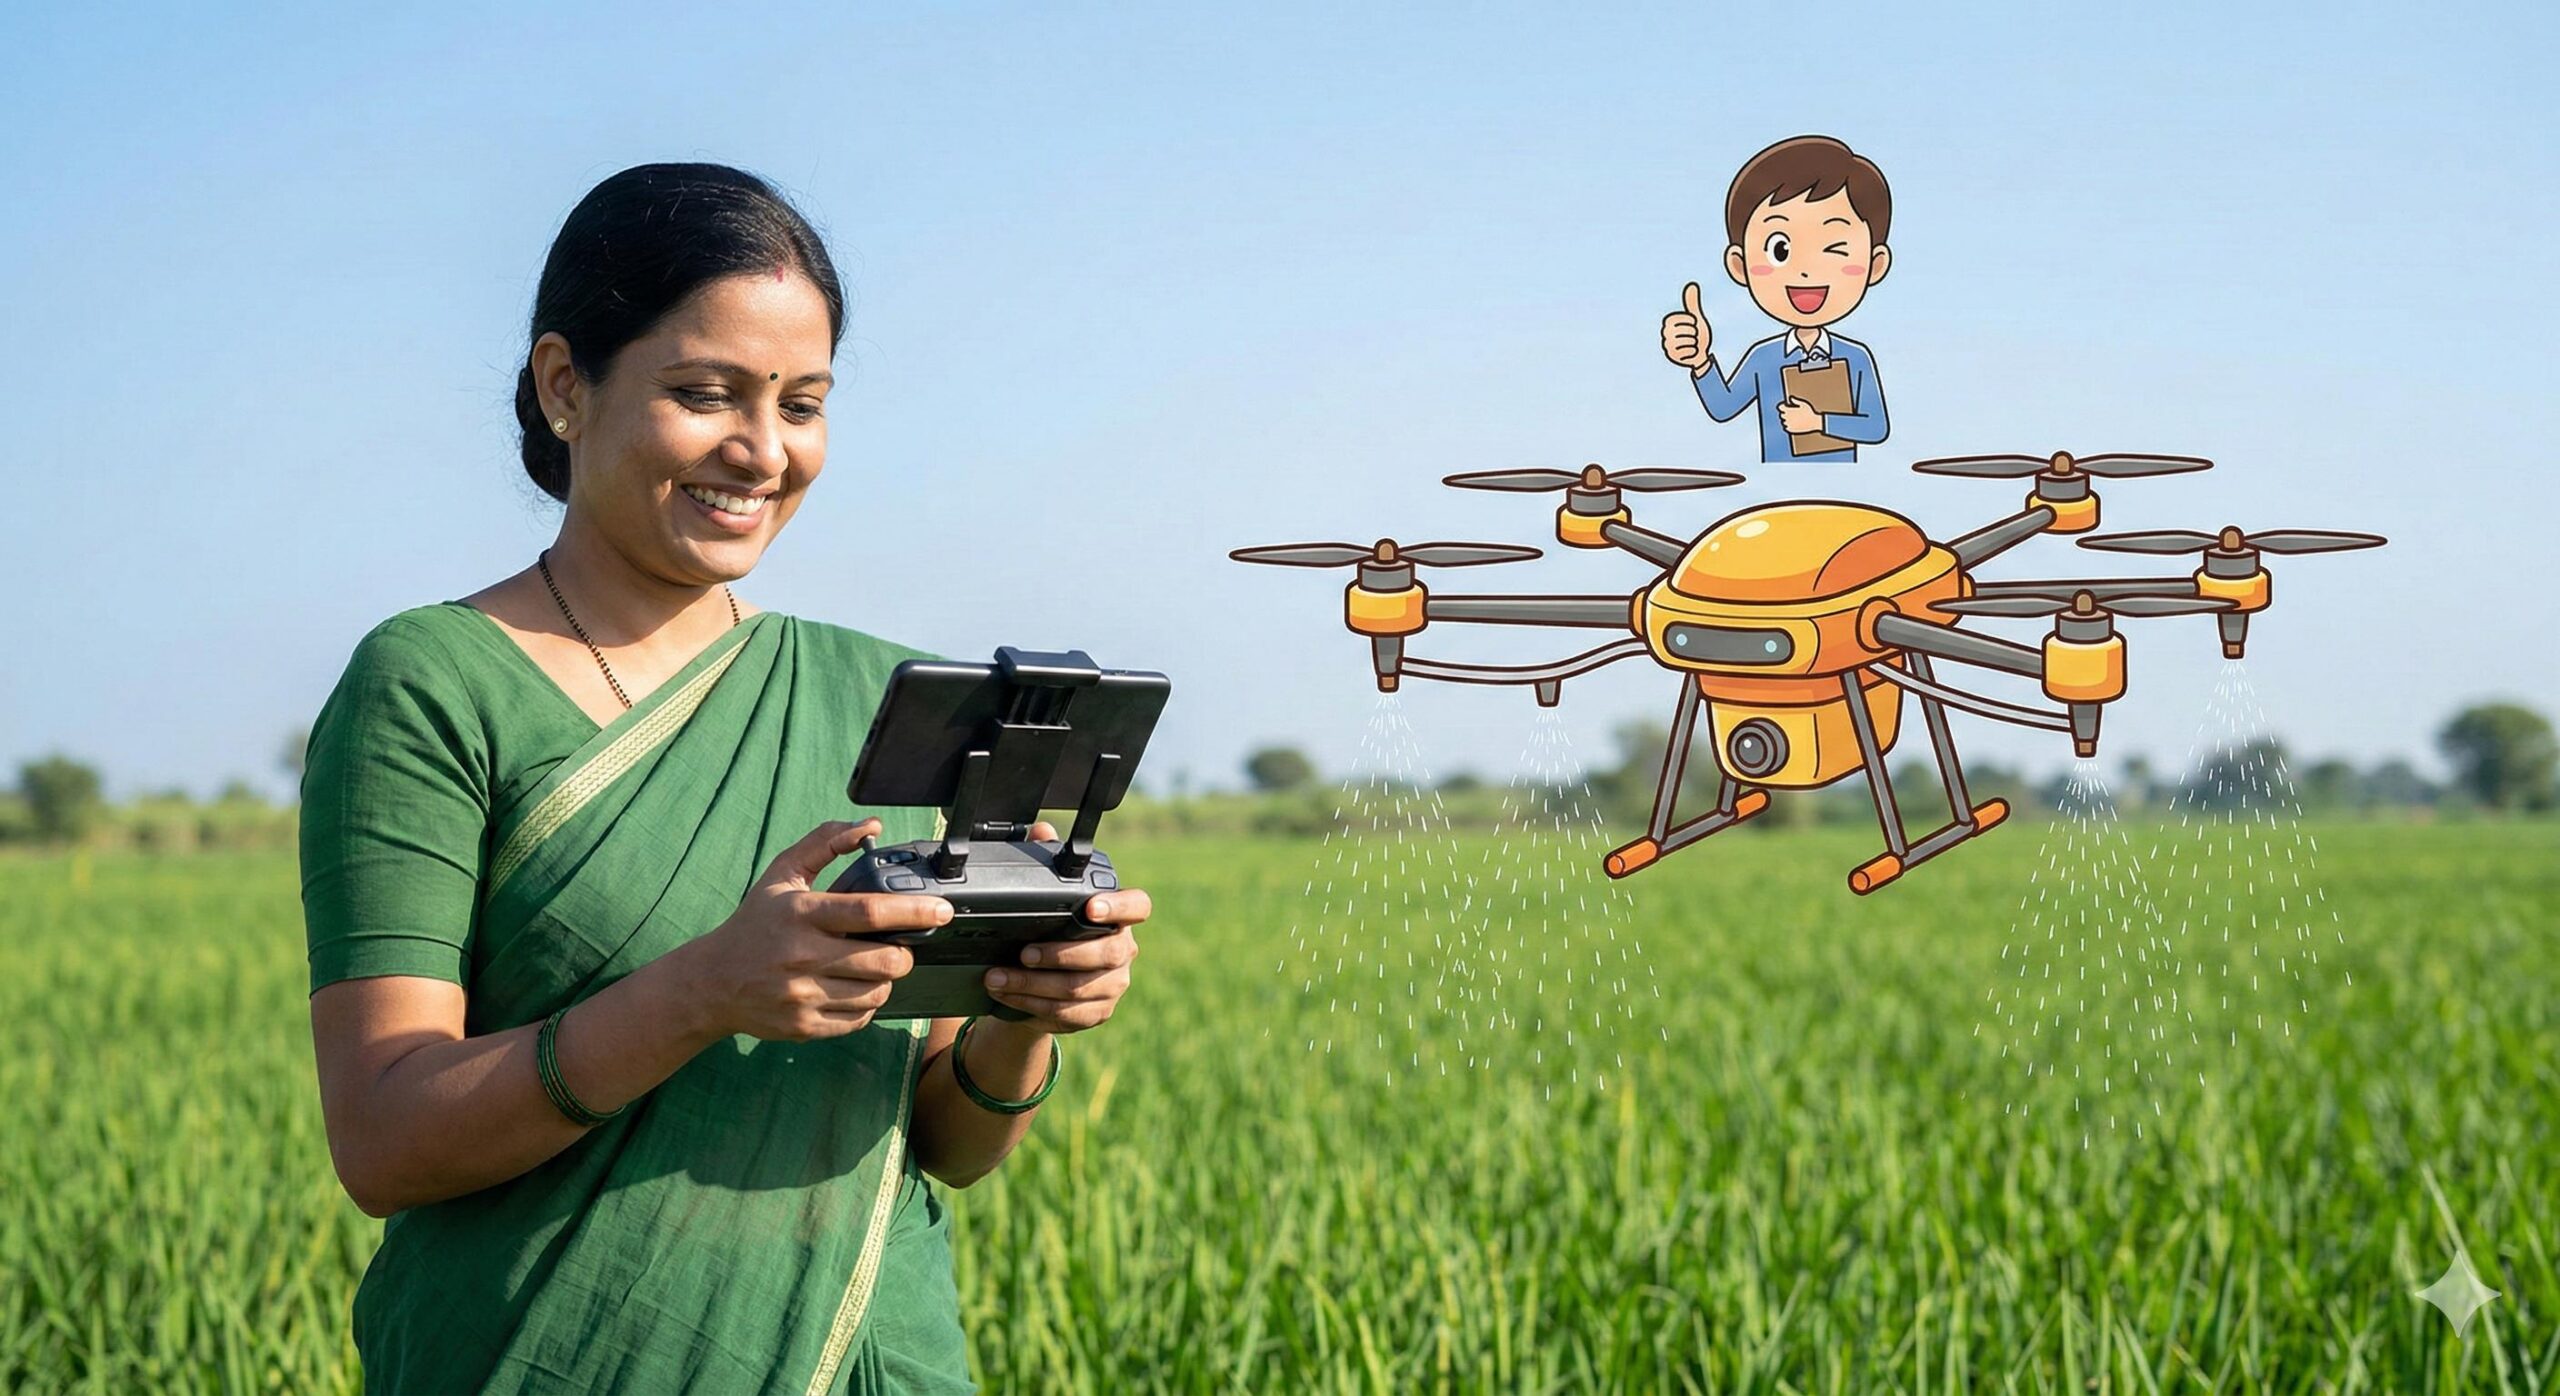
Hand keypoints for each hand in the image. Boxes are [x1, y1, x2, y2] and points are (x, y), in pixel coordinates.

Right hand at [678, 819, 940, 1041]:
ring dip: (885, 980)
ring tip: (872, 968)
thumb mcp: (782, 874)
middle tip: (899, 947)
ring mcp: (801, 995)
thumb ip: (824, 843)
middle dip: (904, 954)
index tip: (942, 911)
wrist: (711, 982)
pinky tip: (852, 990)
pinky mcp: (803, 1026)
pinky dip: (865, 1006)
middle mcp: (801, 956)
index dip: (914, 911)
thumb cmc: (755, 923)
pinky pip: (858, 1020)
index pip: (869, 911)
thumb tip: (871, 826)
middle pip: (884, 960)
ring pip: (876, 993)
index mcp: (801, 913)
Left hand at [982, 819, 1149, 1032]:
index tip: (1091, 907)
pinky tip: (1007, 996)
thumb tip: (1041, 831)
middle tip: (1022, 953)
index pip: (1138, 907)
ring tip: (997, 978)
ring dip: (1033, 984)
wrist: (1045, 983)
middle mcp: (1124, 950)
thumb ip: (1047, 861)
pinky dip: (1032, 1005)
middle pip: (1105, 954)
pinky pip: (1067, 1013)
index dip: (1119, 907)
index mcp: (1119, 917)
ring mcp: (1114, 985)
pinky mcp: (1097, 1013)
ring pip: (1079, 989)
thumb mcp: (1046, 898)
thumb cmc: (1050, 931)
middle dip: (1059, 955)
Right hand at [1660, 281, 1712, 373]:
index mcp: (1669, 321)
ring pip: (1688, 341)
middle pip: (1686, 331)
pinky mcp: (1671, 356)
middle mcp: (1665, 332)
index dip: (1692, 322)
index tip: (1692, 324)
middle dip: (1694, 333)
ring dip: (1694, 343)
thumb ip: (1692, 303)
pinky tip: (1690, 351)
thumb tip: (1692, 285)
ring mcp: (1667, 344)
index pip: (1684, 319)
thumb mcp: (1696, 317)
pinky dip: (1693, 352)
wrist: (1699, 352)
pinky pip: (1687, 351)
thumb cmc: (1697, 333)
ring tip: (1692, 343)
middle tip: (1693, 336)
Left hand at [1777, 396, 1823, 433]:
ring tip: (1792, 419)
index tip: (1785, 406)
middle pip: (1781, 415)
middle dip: (1785, 413)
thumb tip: (1790, 398)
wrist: (1814, 423)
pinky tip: (1792, 424)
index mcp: (1790, 411)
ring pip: (1783, 422)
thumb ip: (1796, 401)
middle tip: (1790, 413)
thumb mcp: (1804, 404)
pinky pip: (1786, 427)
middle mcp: (1787, 417)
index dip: (1782, 406)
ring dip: (1786, 420)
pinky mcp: (1791, 429)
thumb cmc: (1810, 413)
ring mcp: (1789, 424)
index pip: (1780, 407)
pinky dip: (1788, 426)